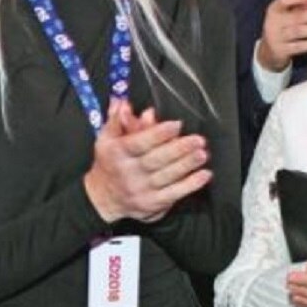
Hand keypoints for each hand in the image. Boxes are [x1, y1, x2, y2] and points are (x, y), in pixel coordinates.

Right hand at [84, 100, 210, 222]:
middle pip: (156, 160)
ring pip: (167, 176)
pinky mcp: (152, 203)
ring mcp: (141, 189)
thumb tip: (124, 103)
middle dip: (179, 149)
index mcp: (118, 153)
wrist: (102, 199)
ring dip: (187, 165)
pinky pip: (174, 193)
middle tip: (198, 140)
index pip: (139, 143)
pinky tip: (204, 174)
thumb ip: (117, 120)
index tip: (176, 125)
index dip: (158, 134)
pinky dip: (191, 185)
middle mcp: (129, 172)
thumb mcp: (107, 139)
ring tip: (202, 154)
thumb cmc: (109, 163)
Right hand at [257, 0, 306, 72]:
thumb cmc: (284, 26)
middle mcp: (273, 22)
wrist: (269, 50)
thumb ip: (303, 4)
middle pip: (298, 16)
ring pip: (300, 31)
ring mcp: (276, 37)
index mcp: (274, 8)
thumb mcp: (287, 13)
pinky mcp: (282, 51)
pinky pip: (301, 46)